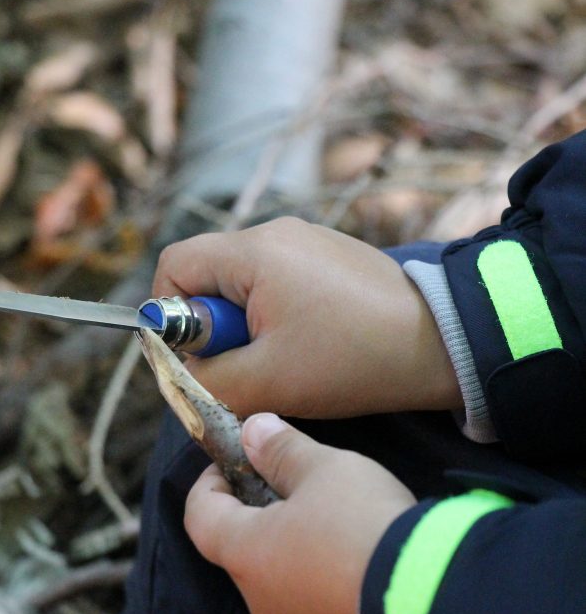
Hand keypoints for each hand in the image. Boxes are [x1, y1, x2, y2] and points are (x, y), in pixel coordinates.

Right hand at [154, 217, 461, 417]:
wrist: (442, 341)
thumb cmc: (352, 359)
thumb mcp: (267, 381)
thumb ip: (205, 378)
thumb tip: (179, 372)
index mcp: (255, 250)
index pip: (176, 265)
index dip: (170, 315)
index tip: (198, 356)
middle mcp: (278, 232)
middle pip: (209, 273)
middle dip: (216, 325)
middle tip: (249, 362)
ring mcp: (307, 240)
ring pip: (245, 281)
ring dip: (249, 324)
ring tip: (286, 357)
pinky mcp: (331, 256)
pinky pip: (279, 281)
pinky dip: (279, 315)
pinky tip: (313, 344)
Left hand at [184, 413, 415, 613]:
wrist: (430, 610)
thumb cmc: (363, 527)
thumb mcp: (327, 471)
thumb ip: (284, 451)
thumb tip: (251, 431)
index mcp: (247, 554)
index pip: (199, 517)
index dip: (209, 485)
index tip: (233, 462)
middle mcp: (261, 603)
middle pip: (246, 554)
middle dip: (264, 519)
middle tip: (302, 491)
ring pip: (286, 589)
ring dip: (301, 559)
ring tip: (345, 532)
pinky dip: (332, 595)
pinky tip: (368, 575)